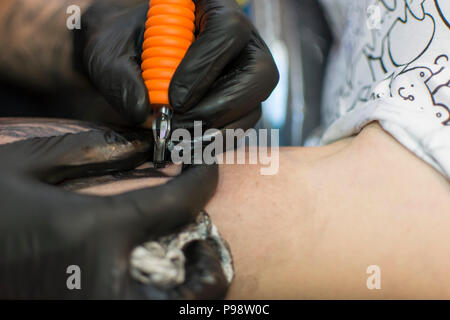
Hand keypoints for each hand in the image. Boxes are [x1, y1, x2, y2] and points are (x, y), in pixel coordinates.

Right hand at [0, 124, 226, 298]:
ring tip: (184, 265)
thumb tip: (145, 142)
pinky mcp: (78, 315)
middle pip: (195, 288)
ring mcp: (94, 308)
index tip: (207, 161)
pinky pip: (140, 310)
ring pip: (172, 312)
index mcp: (93, 230)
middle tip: (202, 240)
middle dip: (210, 265)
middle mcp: (104, 282)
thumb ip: (91, 148)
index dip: (202, 177)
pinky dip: (159, 300)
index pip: (178, 202)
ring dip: (190, 293)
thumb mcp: (25, 162)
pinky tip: (152, 279)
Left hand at [75, 0, 278, 129]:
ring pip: (253, 106)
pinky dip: (214, 142)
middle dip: (219, 106)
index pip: (228, 30)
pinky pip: (240, 126)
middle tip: (179, 124)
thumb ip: (119, 77)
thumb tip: (142, 113)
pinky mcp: (239, 104)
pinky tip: (185, 144)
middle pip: (260, 73)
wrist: (130, 61)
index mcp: (211, 9)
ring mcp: (243, 75)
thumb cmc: (122, 46)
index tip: (174, 98)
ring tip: (177, 139)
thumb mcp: (109, 52)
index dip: (206, 65)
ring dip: (216, 130)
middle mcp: (239, 43)